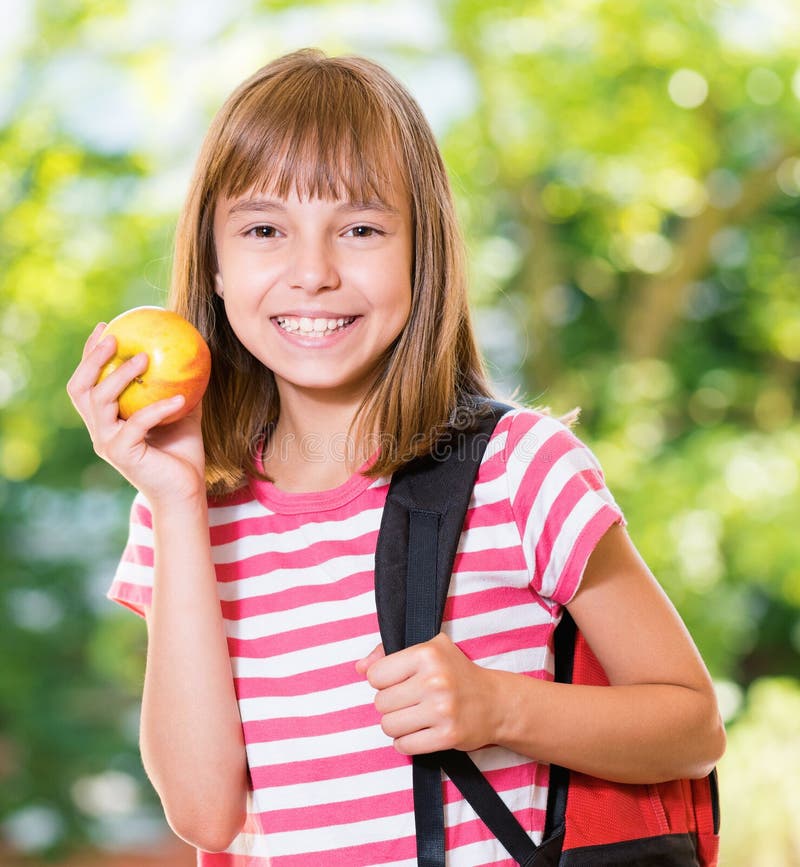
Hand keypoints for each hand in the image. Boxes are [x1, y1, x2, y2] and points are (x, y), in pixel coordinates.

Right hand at [67, 322, 206, 505]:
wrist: (185, 492)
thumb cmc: (183, 454)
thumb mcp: (183, 413)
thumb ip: (180, 387)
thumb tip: (194, 354)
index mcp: (108, 420)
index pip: (90, 382)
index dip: (90, 354)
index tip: (105, 327)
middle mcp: (101, 430)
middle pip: (81, 388)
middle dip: (93, 359)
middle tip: (115, 337)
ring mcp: (108, 442)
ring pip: (102, 401)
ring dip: (122, 376)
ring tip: (145, 357)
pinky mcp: (122, 454)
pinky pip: (138, 423)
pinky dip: (159, 408)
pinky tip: (181, 398)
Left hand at [357, 633, 501, 754]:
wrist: (495, 702)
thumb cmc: (456, 673)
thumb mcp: (428, 649)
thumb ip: (388, 653)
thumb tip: (359, 667)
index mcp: (426, 653)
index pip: (375, 675)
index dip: (383, 681)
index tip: (399, 682)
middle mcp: (434, 680)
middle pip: (380, 703)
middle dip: (390, 705)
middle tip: (409, 701)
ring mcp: (442, 709)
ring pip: (388, 726)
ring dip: (396, 725)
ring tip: (413, 717)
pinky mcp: (448, 735)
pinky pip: (405, 746)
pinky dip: (407, 743)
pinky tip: (420, 732)